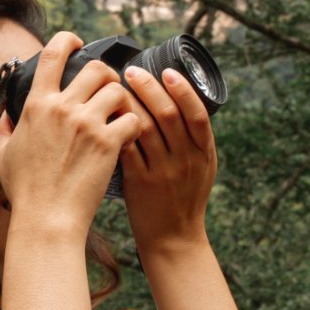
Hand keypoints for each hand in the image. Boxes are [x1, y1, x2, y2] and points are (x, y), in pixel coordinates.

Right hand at [0, 32, 142, 236]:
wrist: (48, 217)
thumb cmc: (26, 191)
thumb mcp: (4, 156)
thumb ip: (3, 131)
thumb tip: (4, 118)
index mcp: (37, 105)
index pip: (52, 54)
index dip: (68, 40)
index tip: (77, 42)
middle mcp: (62, 108)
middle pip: (96, 68)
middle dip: (107, 75)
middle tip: (109, 89)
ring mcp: (87, 124)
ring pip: (118, 90)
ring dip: (123, 100)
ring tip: (121, 114)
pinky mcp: (108, 142)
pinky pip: (133, 119)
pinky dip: (135, 125)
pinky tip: (129, 137)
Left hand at [119, 66, 217, 253]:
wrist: (174, 238)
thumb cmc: (184, 198)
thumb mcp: (201, 167)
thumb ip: (192, 139)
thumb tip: (178, 100)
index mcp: (204, 153)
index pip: (196, 114)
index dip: (183, 89)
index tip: (166, 71)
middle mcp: (186, 160)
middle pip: (168, 115)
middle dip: (148, 88)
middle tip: (130, 71)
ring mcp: (163, 172)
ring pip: (144, 128)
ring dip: (127, 104)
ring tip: (113, 88)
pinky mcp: (140, 183)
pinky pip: (127, 149)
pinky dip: (115, 129)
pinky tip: (105, 116)